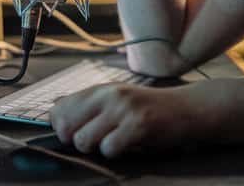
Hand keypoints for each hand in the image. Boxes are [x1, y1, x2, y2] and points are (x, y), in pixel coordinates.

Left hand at [50, 83, 200, 157]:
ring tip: (114, 141)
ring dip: (96, 148)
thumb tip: (56, 110)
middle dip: (76, 141)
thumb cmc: (149, 108)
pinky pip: (108, 149)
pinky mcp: (137, 125)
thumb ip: (89, 104)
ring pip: (83, 140)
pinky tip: (128, 144)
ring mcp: (123, 109)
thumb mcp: (117, 97)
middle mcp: (108, 95)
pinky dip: (115, 153)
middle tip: (95, 140)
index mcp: (100, 89)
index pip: (58, 109)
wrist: (187, 108)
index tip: (76, 132)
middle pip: (65, 127)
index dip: (62, 127)